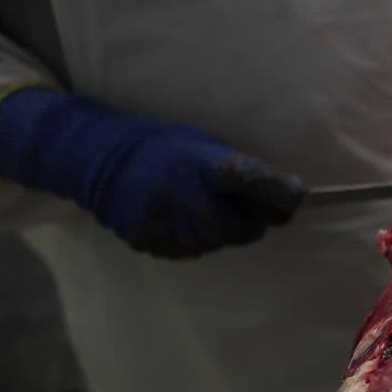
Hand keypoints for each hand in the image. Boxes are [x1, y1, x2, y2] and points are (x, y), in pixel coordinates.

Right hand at [0, 87, 303, 257]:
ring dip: (226, 230)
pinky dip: (200, 238)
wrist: (96, 161)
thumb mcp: (203, 142)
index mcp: (206, 167)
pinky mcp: (157, 245)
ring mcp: (173, 228)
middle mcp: (191, 200)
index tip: (295, 196)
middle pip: (247, 226)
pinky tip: (185, 219)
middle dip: (254, 219)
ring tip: (206, 208)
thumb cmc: (160, 145)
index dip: (282, 193)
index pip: (257, 184)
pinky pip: (196, 249)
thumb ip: (241, 168)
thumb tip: (288, 192)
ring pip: (222, 241)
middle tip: (246, 206)